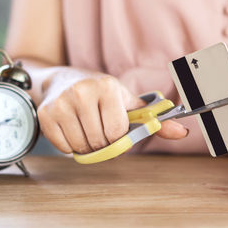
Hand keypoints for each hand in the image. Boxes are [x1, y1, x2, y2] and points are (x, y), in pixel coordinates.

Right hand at [37, 68, 187, 153]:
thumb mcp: (127, 102)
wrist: (63, 79)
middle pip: (99, 142)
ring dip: (87, 146)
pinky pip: (63, 148)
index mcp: (108, 86)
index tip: (114, 128)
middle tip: (99, 129)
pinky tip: (72, 129)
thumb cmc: (101, 93)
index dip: (118, 137)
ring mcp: (61, 103)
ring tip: (86, 128)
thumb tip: (182, 132)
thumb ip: (153, 119)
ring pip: (81, 147)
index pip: (117, 133)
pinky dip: (70, 146)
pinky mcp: (45, 114)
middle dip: (103, 143)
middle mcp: (83, 91)